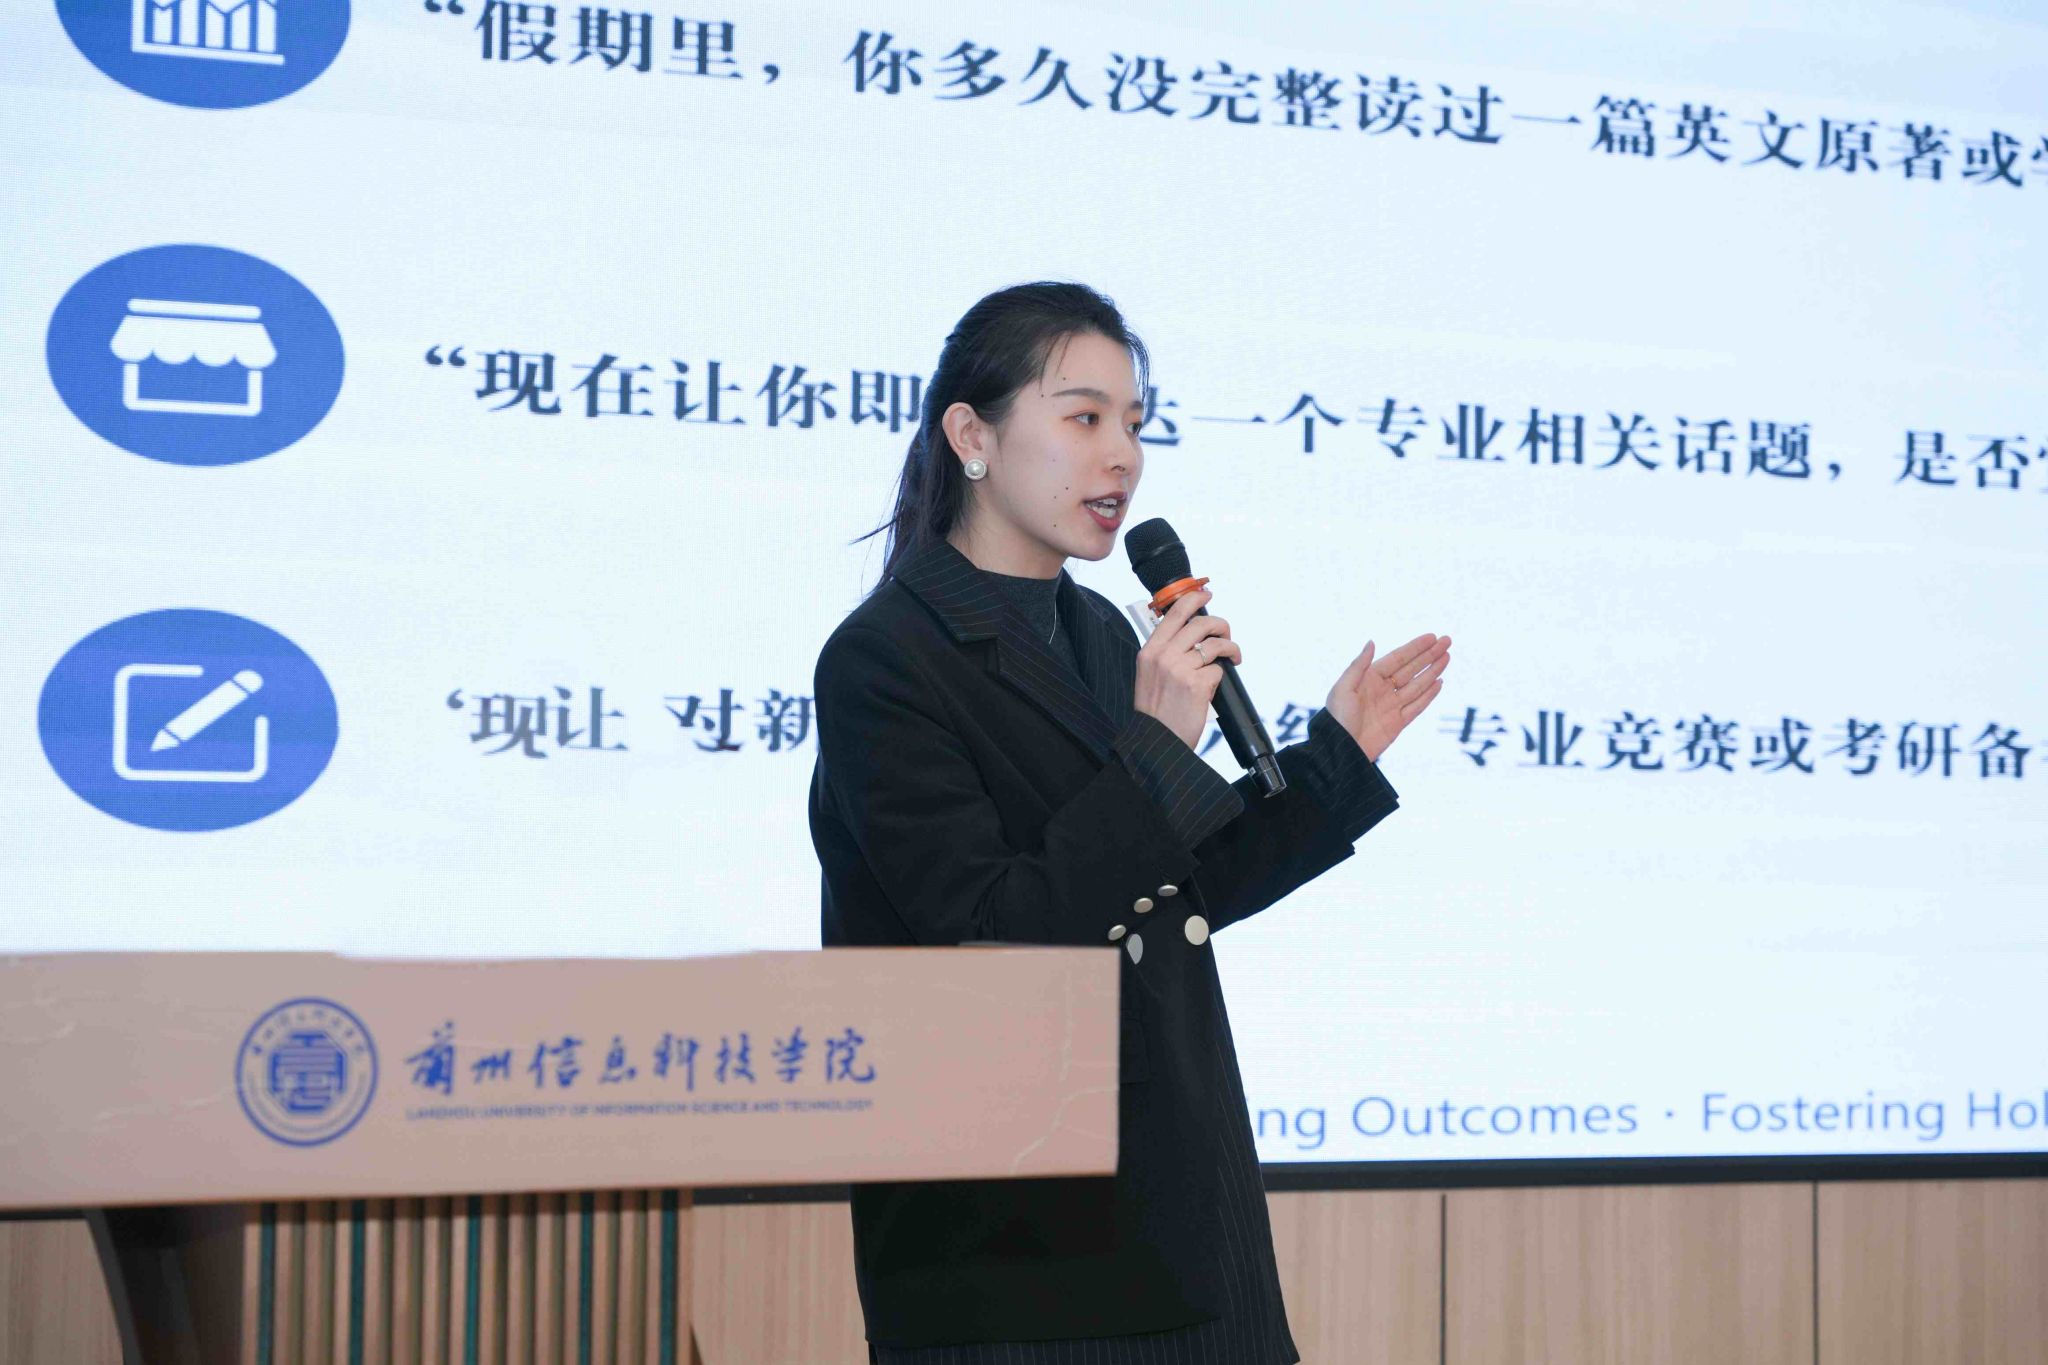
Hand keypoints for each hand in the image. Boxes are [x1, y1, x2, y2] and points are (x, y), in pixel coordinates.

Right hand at [1132, 588, 1240, 748]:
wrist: (1156, 740)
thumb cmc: (1155, 711)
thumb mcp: (1149, 674)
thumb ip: (1165, 652)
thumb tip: (1193, 635)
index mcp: (1150, 650)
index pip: (1174, 612)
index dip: (1194, 599)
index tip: (1206, 594)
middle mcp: (1164, 655)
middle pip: (1201, 623)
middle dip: (1221, 625)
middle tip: (1226, 634)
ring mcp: (1180, 669)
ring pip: (1215, 644)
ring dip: (1230, 648)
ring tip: (1233, 656)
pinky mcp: (1197, 684)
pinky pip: (1219, 670)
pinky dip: (1220, 677)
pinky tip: (1213, 687)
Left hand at [1323, 632, 1450, 762]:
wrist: (1340, 751)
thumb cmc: (1337, 718)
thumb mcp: (1343, 689)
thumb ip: (1358, 666)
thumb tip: (1372, 642)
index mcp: (1369, 678)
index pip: (1397, 659)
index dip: (1415, 648)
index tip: (1432, 637)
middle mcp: (1382, 690)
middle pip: (1411, 669)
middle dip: (1429, 655)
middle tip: (1447, 641)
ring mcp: (1391, 706)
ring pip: (1417, 685)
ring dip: (1432, 671)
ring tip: (1447, 657)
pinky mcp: (1398, 723)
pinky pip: (1417, 706)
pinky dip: (1429, 694)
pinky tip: (1439, 682)